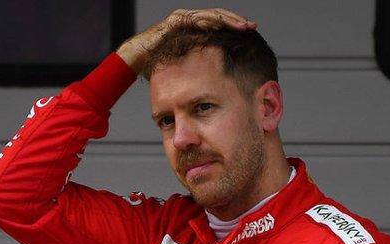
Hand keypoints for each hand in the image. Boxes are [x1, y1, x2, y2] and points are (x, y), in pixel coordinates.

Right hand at [116, 8, 255, 73]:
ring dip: (227, 19)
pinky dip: (209, 21)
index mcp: (196, 31)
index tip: (251, 34)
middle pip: (219, 18)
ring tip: (242, 25)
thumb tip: (220, 83)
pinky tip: (221, 25)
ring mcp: (183, 19)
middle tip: (252, 26)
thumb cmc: (160, 67)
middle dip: (236, 21)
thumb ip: (202, 69)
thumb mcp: (188, 69)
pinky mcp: (175, 21)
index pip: (220, 26)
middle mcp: (191, 22)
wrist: (137, 61)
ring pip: (210, 15)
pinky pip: (195, 18)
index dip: (235, 29)